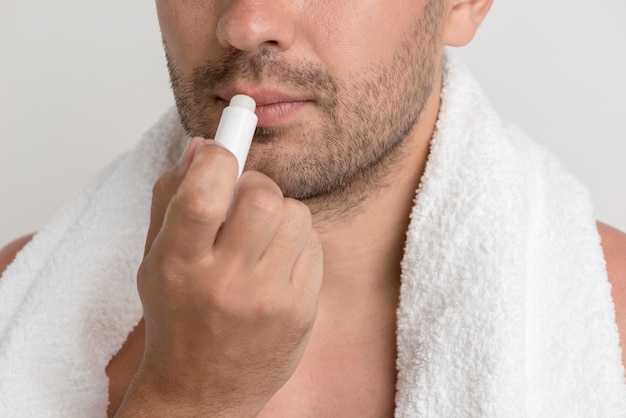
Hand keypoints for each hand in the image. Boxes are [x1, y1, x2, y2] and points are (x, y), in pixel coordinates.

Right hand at [118, 137, 322, 415]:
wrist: (202, 392)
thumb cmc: (177, 319)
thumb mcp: (154, 258)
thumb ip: (172, 197)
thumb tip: (203, 147)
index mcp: (179, 266)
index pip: (204, 195)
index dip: (218, 158)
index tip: (221, 151)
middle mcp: (226, 284)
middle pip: (262, 197)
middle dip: (255, 184)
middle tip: (244, 200)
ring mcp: (269, 300)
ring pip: (295, 214)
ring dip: (279, 213)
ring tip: (260, 237)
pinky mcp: (301, 311)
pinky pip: (313, 244)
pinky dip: (296, 241)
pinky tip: (276, 263)